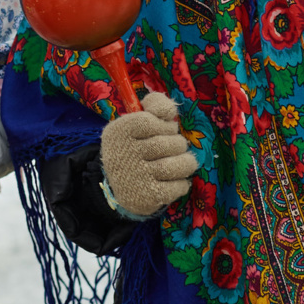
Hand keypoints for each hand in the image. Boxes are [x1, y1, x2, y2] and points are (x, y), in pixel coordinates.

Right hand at [99, 91, 195, 217]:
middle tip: (168, 150)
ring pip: (180, 164)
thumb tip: (170, 110)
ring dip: (185, 163)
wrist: (119, 188)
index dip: (165, 126)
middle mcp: (125, 153)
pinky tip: (171, 182)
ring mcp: (137, 176)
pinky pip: (180, 185)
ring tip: (177, 164)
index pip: (153, 121)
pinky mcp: (148, 196)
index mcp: (119, 132)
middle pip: (173, 143)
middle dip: (177, 145)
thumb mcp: (135, 122)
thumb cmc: (135, 148)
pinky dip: (181, 183)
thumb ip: (154, 106)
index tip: (161, 131)